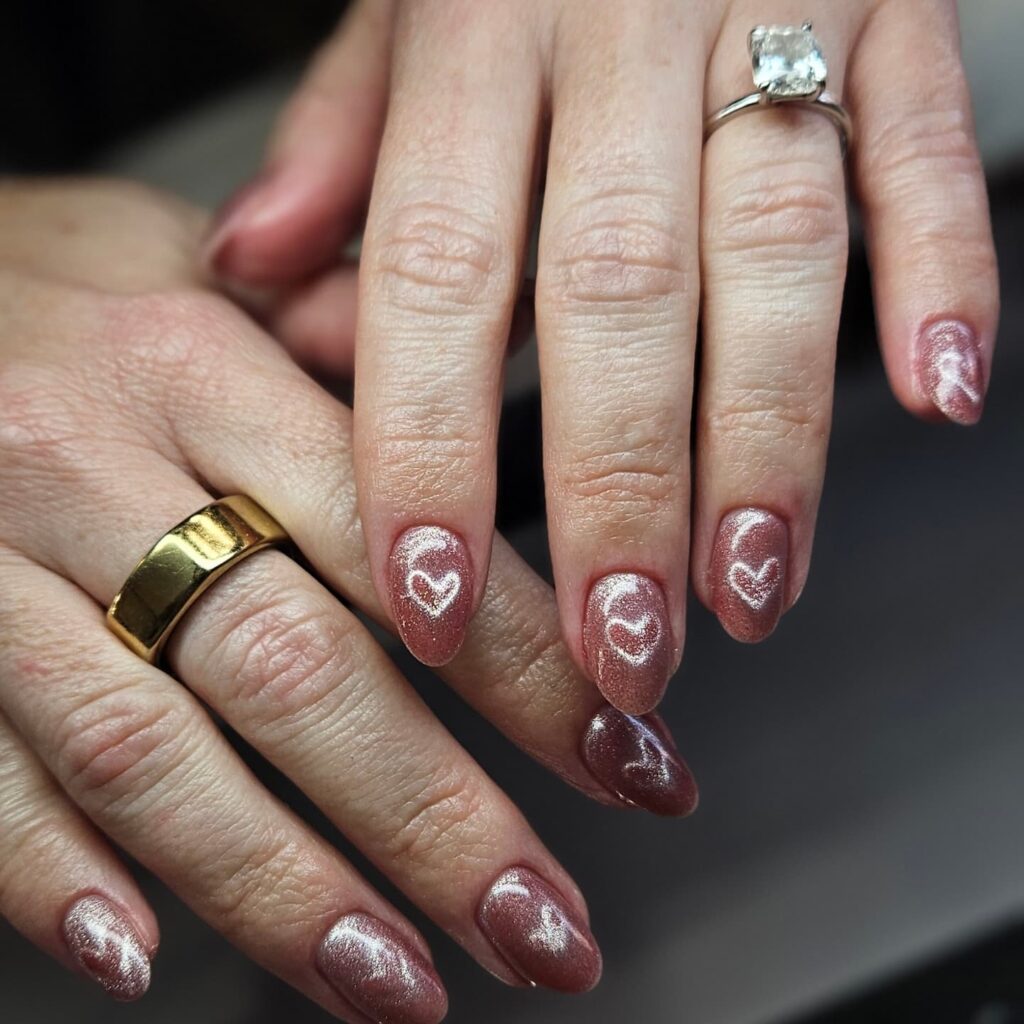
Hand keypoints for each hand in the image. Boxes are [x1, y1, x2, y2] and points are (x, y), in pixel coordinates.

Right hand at [0, 179, 697, 1017]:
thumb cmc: (55, 285)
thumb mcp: (193, 261)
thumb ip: (331, 327)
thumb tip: (478, 376)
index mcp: (194, 370)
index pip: (396, 537)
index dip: (526, 667)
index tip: (632, 765)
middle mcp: (92, 470)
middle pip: (295, 672)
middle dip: (436, 823)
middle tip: (547, 930)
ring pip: (148, 754)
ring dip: (285, 891)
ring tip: (405, 989)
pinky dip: (53, 875)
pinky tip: (148, 954)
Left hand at [207, 0, 997, 713]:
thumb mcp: (401, 5)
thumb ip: (339, 147)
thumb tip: (270, 284)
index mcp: (477, 30)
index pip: (437, 273)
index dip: (429, 451)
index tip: (433, 603)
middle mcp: (620, 28)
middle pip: (615, 293)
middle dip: (620, 495)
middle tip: (620, 653)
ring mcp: (772, 9)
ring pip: (774, 253)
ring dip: (769, 443)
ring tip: (750, 593)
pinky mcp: (897, 6)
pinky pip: (922, 148)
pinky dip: (942, 273)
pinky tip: (936, 395)